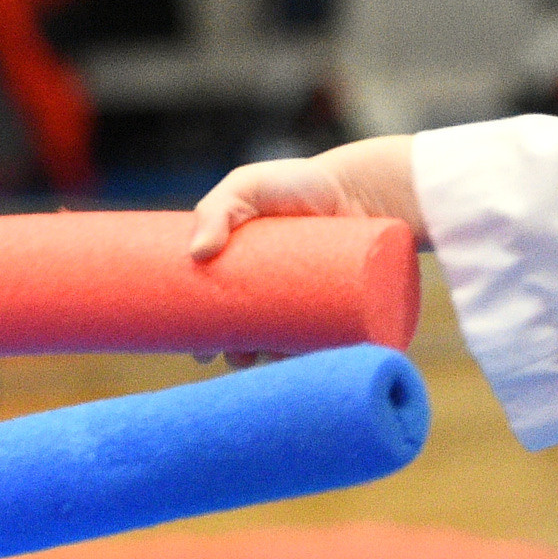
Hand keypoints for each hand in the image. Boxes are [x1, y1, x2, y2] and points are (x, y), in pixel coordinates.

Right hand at [186, 136, 422, 365]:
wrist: (360, 187)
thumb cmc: (298, 183)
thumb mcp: (248, 186)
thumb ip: (216, 210)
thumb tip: (197, 255)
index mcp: (244, 271)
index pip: (219, 312)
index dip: (205, 335)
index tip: (199, 352)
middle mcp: (276, 295)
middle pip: (251, 336)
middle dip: (239, 356)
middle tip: (238, 357)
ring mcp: (311, 307)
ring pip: (288, 348)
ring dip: (275, 367)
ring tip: (270, 363)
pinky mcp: (347, 314)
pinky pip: (331, 351)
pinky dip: (318, 366)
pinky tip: (309, 374)